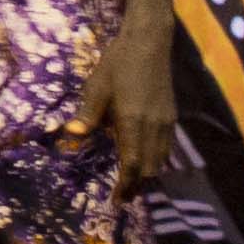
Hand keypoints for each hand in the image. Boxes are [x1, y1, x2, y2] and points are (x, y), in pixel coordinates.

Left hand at [82, 0, 178, 194]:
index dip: (125, 186)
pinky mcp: (171, 116)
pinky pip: (166, 148)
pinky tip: (144, 159)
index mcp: (132, 121)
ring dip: (147, 175)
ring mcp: (165, 122)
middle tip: (121, 197)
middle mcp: (153, 126)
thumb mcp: (96, 86)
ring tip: (131, 184)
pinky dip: (155, 160)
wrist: (149, 42)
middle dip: (136, 186)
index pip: (131, 164)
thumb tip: (72, 135)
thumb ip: (87, 114)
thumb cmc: (118, 62)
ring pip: (160, 161)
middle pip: (149, 169)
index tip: (116, 201)